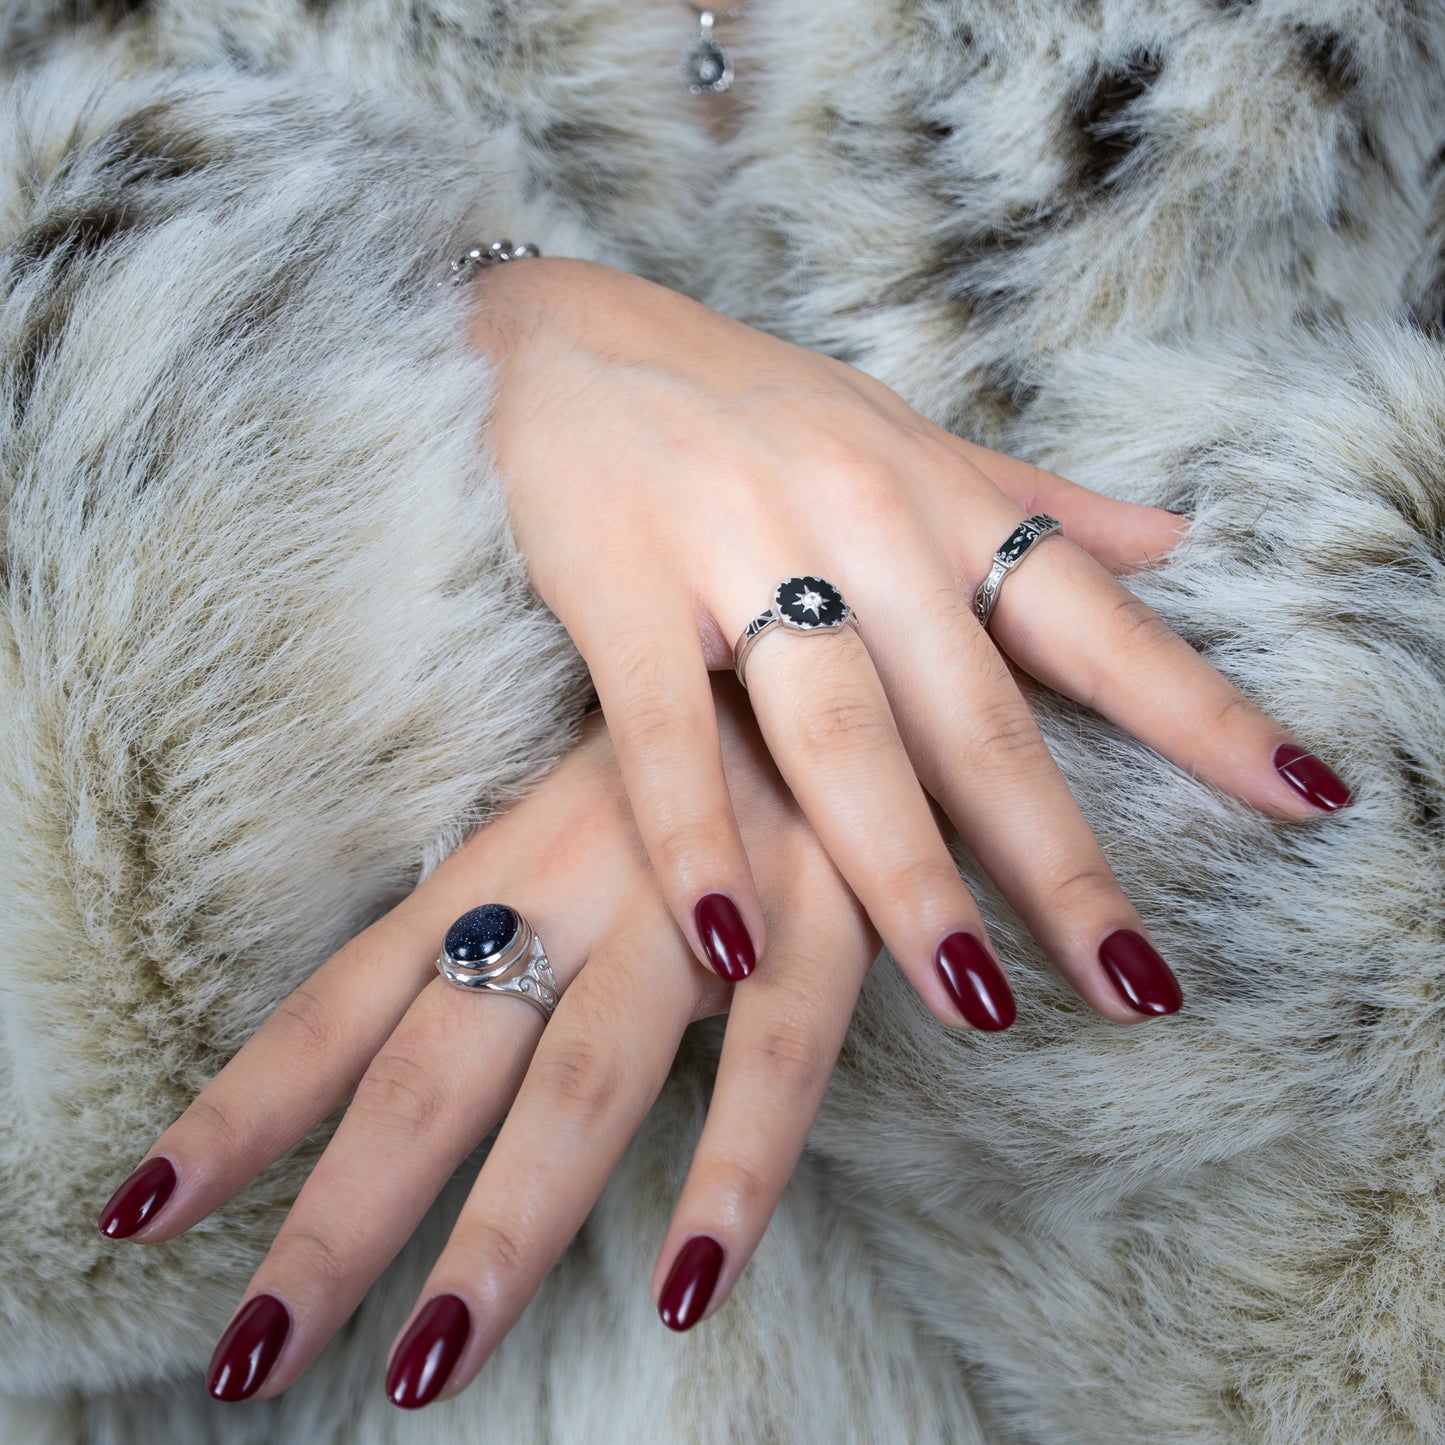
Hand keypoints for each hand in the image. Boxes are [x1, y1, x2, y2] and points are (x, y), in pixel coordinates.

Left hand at [96, 680, 876, 1406]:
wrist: (830, 654)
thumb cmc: (684, 765)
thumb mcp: (565, 829)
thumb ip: (490, 931)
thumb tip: (399, 1064)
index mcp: (498, 868)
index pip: (344, 1002)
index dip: (243, 1109)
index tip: (140, 1213)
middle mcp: (572, 888)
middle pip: (434, 1069)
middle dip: (337, 1219)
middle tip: (246, 1363)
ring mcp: (694, 907)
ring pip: (585, 1083)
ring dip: (505, 1230)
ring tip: (428, 1367)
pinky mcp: (823, 919)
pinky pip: (777, 1064)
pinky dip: (732, 1176)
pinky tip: (690, 1288)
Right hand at [467, 257, 1351, 1024]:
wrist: (571, 333)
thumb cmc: (751, 404)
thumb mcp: (908, 436)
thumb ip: (1036, 503)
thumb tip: (1177, 538)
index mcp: (940, 501)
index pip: (1096, 622)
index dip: (1205, 713)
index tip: (1309, 799)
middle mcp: (863, 525)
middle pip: (980, 720)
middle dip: (1063, 862)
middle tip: (1139, 989)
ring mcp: (738, 554)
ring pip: (843, 739)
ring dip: (907, 878)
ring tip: (973, 1002)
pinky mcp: (620, 588)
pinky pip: (666, 737)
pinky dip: (698, 843)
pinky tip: (734, 944)